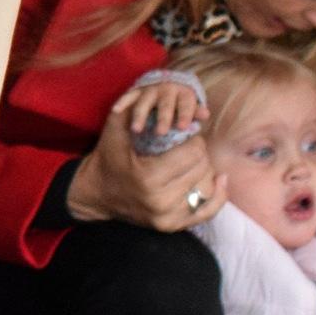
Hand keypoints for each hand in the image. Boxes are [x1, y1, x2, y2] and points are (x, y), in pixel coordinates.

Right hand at [67, 84, 218, 231]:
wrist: (96, 194)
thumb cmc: (108, 158)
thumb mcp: (116, 130)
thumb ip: (133, 108)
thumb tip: (157, 89)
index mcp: (148, 178)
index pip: (193, 152)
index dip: (192, 138)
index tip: (184, 134)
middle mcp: (160, 201)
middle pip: (201, 167)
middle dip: (198, 152)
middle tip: (187, 146)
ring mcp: (168, 217)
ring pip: (206, 185)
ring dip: (204, 169)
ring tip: (192, 160)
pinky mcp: (173, 226)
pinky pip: (208, 210)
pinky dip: (217, 194)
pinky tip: (219, 180)